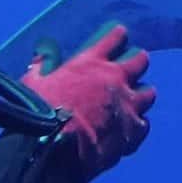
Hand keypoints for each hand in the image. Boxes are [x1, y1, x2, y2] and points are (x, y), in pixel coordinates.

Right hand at [20, 22, 155, 182]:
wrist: (54, 148)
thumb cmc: (40, 112)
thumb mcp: (34, 82)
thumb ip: (41, 67)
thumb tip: (40, 59)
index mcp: (91, 63)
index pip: (113, 39)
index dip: (118, 36)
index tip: (120, 34)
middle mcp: (115, 79)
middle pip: (139, 61)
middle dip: (138, 61)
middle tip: (135, 64)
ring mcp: (127, 106)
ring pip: (148, 93)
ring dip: (142, 94)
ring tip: (139, 97)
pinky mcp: (132, 132)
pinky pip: (144, 124)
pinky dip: (138, 124)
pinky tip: (133, 127)